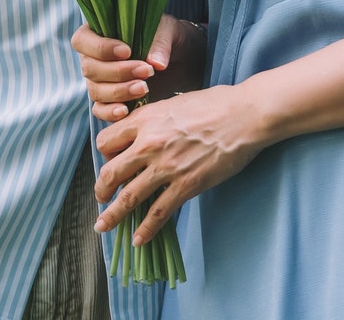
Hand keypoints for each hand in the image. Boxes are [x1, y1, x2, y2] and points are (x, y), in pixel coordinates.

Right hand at [73, 17, 202, 117]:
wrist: (179, 59)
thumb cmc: (166, 37)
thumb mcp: (167, 31)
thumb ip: (160, 43)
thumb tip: (155, 63)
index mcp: (96, 32)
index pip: (82, 41)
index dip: (100, 48)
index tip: (127, 51)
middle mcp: (92, 58)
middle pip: (89, 69)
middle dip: (117, 72)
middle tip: (146, 71)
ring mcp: (99, 81)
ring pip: (95, 91)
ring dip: (118, 92)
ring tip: (144, 88)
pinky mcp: (110, 100)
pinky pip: (100, 110)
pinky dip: (110, 112)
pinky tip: (126, 111)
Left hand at [92, 84, 263, 244]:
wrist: (243, 116)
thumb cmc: (213, 104)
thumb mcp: (171, 103)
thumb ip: (151, 119)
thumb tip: (142, 133)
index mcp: (143, 120)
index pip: (105, 141)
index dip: (104, 154)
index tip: (109, 163)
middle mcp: (148, 144)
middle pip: (111, 172)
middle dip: (101, 189)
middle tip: (99, 199)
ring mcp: (166, 167)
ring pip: (129, 197)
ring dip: (113, 215)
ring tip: (103, 226)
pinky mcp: (186, 185)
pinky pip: (159, 212)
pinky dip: (146, 229)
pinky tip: (139, 239)